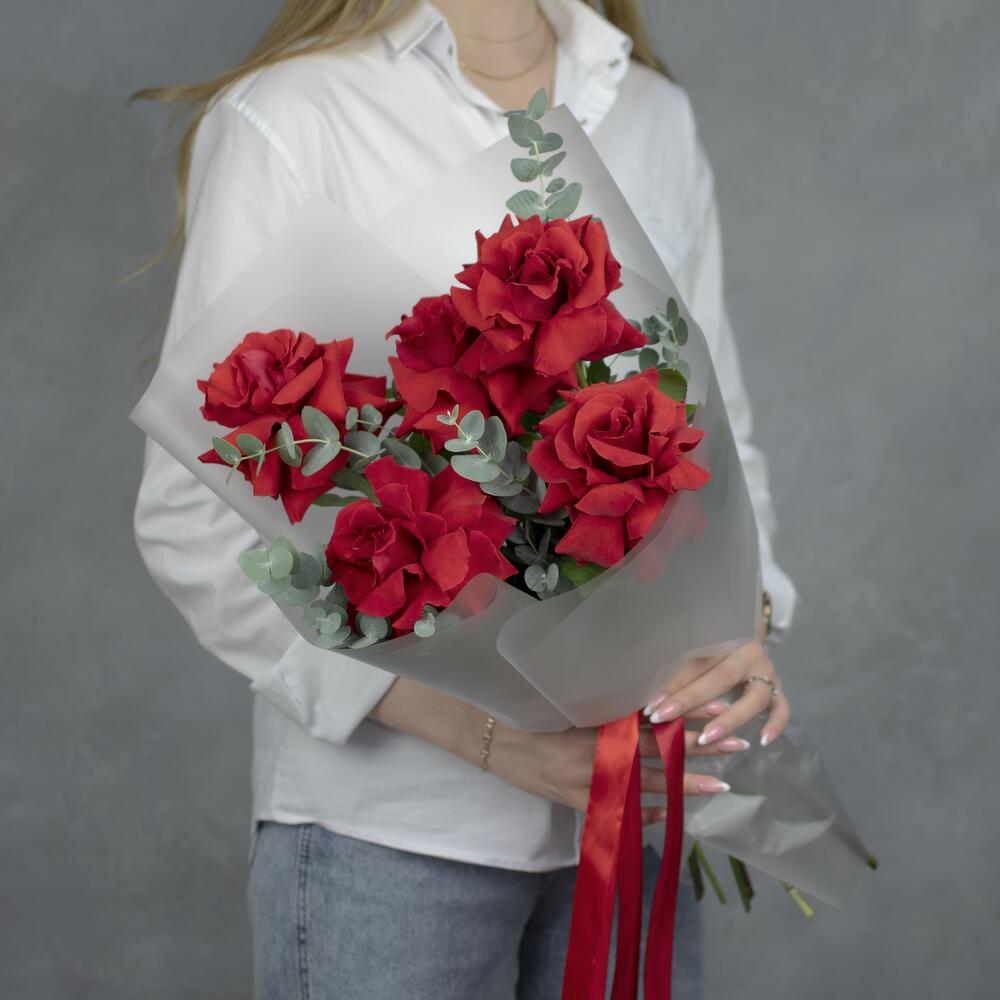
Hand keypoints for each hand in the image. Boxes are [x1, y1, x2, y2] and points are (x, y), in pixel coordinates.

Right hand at [488, 720, 748, 824]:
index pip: (655, 716)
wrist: (496, 740)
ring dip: (685, 785)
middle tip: (739, 743)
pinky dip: (643, 815)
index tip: (721, 707)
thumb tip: (650, 697)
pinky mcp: (578, 802)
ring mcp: (591, 780)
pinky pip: (618, 811)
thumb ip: (610, 705)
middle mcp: (601, 750)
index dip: (689, 715)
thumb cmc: (533, 713)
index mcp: (602, 721)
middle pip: (661, 750)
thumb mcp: (574, 702)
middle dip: (702, 747)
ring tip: (721, 785)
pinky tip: (667, 818)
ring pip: (648, 784)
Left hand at [642, 639, 789, 747]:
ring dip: (729, 719)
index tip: (651, 707)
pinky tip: (762, 741)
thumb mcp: (694, 653)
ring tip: (707, 738)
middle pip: (721, 678)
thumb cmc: (711, 648)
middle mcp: (748, 655)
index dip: (672, 686)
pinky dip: (775, 724)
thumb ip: (677, 672)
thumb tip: (649, 697)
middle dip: (690, 701)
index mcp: (724, 640)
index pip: (694, 663)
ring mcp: (767, 673)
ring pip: (753, 698)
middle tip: (665, 719)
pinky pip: (782, 709)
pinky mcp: (778, 690)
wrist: (747, 635)